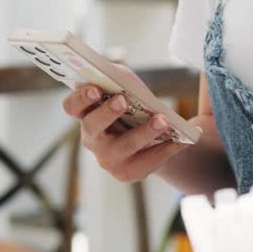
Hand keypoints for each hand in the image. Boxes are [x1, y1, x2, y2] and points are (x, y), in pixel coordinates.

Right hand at [61, 64, 189, 182]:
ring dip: (144, 132)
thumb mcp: (125, 88)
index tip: (95, 89)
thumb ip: (120, 79)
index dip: (80, 98)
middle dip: (106, 113)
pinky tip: (181, 139)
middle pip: (92, 126)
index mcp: (86, 114)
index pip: (71, 107)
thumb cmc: (133, 107)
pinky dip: (166, 148)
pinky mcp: (128, 173)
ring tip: (163, 120)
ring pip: (124, 146)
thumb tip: (122, 78)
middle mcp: (92, 139)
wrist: (150, 139)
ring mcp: (108, 159)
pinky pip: (147, 161)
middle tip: (123, 100)